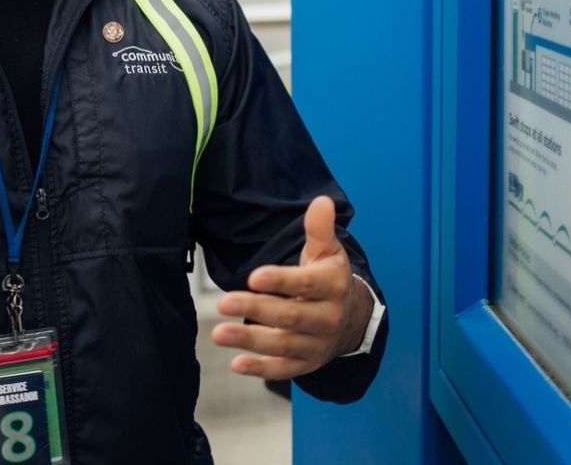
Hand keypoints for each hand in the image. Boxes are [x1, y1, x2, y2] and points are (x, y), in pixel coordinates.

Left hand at [208, 195, 371, 379]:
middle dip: (256, 309)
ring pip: (283, 345)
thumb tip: (321, 201)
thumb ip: (319, 229)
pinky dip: (261, 369)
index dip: (281, 281)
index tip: (254, 275)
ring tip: (218, 333)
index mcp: (332, 286)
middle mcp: (328, 317)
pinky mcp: (307, 364)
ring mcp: (317, 344)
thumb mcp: (327, 252)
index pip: (306, 284)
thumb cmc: (328, 277)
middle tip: (223, 303)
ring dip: (250, 339)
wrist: (352, 318)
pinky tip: (235, 364)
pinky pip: (284, 369)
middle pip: (290, 316)